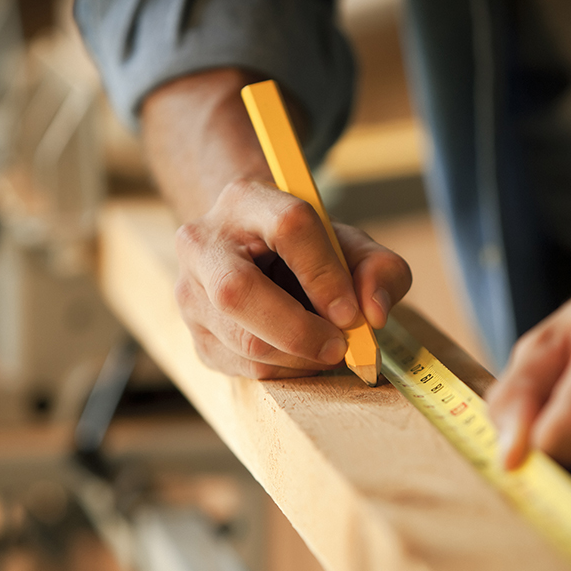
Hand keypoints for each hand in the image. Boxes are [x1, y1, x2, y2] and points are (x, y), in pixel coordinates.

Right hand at [174, 178, 410, 378]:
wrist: (256, 256)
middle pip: (238, 291)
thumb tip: (374, 313)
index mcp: (246, 200)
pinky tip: (301, 353)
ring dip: (299, 357)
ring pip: (244, 340)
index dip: (324, 274)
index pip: (288, 228)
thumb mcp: (351, 246)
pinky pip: (244, 368)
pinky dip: (285, 370)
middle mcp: (203, 244)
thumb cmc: (309, 250)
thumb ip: (380, 269)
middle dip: (299, 330)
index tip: (352, 312)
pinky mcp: (196, 338)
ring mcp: (189, 294)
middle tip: (340, 346)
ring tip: (327, 345)